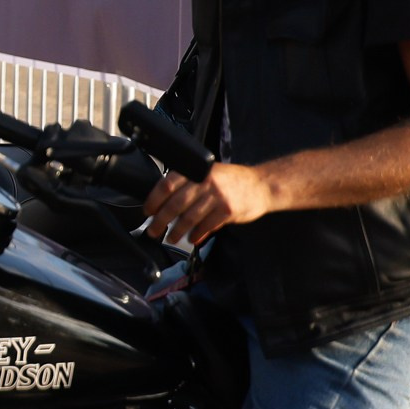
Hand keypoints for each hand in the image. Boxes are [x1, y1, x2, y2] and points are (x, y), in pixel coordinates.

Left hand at [141, 162, 274, 247]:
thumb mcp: (208, 172)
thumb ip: (188, 183)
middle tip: (153, 230)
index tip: (148, 211)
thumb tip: (163, 200)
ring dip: (177, 231)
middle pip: (175, 204)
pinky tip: (192, 238)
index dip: (154, 200)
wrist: (262, 185)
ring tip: (170, 237)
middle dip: (161, 220)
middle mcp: (205, 182)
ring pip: (189, 217)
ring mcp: (217, 196)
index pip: (167, 185)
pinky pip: (206, 226)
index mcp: (196, 170)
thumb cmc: (232, 180)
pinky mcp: (227, 211)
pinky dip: (196, 234)